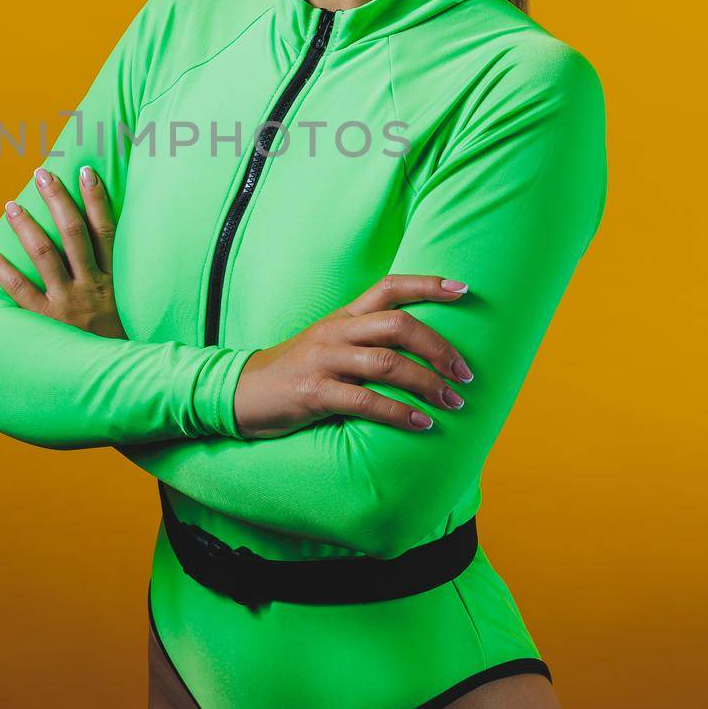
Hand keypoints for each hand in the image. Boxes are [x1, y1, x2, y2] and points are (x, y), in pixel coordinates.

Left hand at [0, 164, 126, 338]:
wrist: (116, 382)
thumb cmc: (116, 344)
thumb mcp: (126, 309)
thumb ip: (111, 282)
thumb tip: (99, 248)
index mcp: (111, 279)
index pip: (105, 230)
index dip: (96, 198)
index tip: (84, 170)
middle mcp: (90, 286)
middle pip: (74, 232)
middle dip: (57, 199)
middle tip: (41, 174)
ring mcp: (66, 303)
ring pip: (44, 254)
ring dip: (26, 226)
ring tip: (10, 205)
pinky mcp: (45, 322)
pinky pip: (19, 291)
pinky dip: (1, 269)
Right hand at [233, 274, 474, 440]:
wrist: (242, 393)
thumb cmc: (296, 372)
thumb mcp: (330, 345)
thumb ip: (366, 341)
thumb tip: (420, 352)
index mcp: (344, 316)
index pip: (389, 287)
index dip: (427, 284)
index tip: (463, 289)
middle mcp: (336, 331)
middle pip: (398, 325)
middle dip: (440, 348)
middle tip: (466, 374)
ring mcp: (323, 360)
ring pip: (387, 362)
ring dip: (427, 383)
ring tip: (453, 402)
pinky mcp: (313, 392)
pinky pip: (364, 400)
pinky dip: (398, 413)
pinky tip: (420, 424)